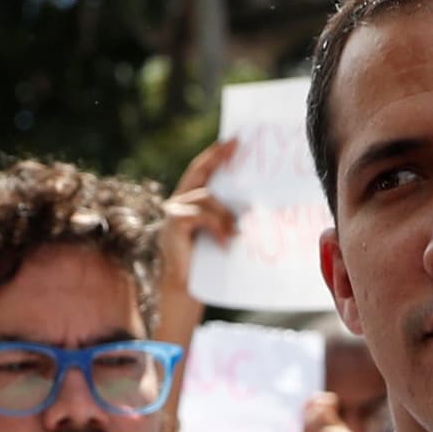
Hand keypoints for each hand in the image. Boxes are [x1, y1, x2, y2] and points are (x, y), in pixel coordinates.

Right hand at [156, 137, 240, 350]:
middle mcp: (179, 203)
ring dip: (226, 213)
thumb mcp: (222, 234)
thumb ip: (230, 217)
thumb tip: (258, 205)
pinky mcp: (174, 225)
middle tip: (236, 146)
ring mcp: (174, 213)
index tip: (236, 140)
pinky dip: (218, 227)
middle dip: (217, 157)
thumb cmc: (207, 264)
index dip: (217, 154)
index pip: (203, 170)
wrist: (186, 291)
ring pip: (207, 198)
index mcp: (190, 202)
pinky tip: (226, 242)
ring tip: (238, 231)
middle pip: (198, 171)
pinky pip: (201, 216)